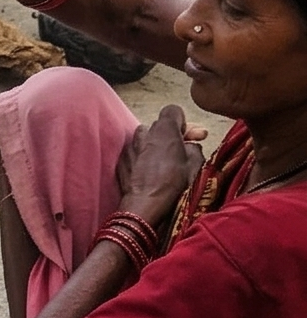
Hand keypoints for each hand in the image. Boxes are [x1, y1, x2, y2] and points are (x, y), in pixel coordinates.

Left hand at [116, 105, 202, 224]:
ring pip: (145, 138)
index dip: (182, 122)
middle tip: (181, 150)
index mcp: (165, 129)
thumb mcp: (195, 165)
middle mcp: (145, 133)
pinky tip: (149, 173)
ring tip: (163, 162)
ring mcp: (130, 146)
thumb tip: (191, 146)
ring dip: (154, 145)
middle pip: (159, 125)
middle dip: (170, 135)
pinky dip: (142, 158)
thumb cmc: (173, 185)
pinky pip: (134, 153)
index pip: (173, 110)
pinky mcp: (121, 161)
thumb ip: (195, 148)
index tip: (188, 136)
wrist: (145, 206)